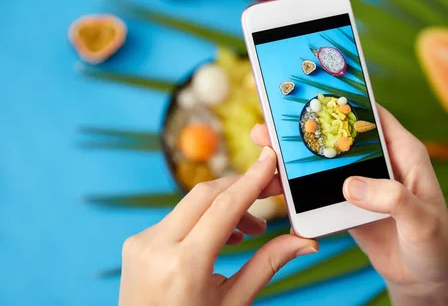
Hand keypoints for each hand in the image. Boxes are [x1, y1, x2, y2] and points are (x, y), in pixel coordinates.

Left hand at [119, 147, 317, 305]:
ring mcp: (142, 243)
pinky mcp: (136, 243)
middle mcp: (157, 247)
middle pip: (206, 194)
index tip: (271, 160)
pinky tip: (224, 235)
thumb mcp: (234, 303)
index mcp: (184, 266)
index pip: (224, 208)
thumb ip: (268, 264)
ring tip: (252, 230)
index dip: (252, 180)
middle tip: (272, 192)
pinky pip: (177, 217)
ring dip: (225, 205)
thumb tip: (306, 241)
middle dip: (242, 188)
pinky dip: (204, 218)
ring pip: (191, 203)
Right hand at [251, 105, 447, 304]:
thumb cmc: (437, 246)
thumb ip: (392, 199)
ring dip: (295, 160)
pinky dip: (297, 188)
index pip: (372, 116)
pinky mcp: (349, 205)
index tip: (309, 92)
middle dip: (305, 130)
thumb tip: (350, 185)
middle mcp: (380, 162)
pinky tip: (275, 187)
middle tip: (270, 125)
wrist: (427, 279)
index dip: (343, 101)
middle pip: (338, 137)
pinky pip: (319, 191)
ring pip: (323, 163)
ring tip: (263, 154)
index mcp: (404, 153)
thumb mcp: (422, 221)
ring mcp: (363, 183)